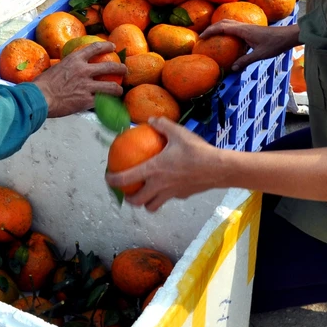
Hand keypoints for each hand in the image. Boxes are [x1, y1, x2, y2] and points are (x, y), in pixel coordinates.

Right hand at [32, 41, 125, 117]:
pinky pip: (102, 101)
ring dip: (118, 88)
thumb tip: (70, 68)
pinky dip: (107, 103)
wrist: (39, 98)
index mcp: (74, 60)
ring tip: (120, 90)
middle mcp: (83, 70)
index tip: (113, 46)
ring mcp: (86, 86)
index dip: (106, 46)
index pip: (94, 48)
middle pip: (109, 66)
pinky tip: (110, 104)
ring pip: (110, 86)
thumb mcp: (56, 68)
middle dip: (120, 68)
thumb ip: (67, 67)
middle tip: (124, 69)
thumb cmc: (42, 84)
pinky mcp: (86, 101)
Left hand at [105, 117, 231, 211]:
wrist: (219, 168)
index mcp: (153, 170)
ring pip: (152, 206)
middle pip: (137, 201)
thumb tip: (151, 119)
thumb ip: (162, 125)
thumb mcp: (178, 133)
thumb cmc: (197, 150)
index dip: (113, 180)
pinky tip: (168, 185)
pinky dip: (164, 196)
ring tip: (145, 193)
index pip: (126, 179)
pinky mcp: (182, 196)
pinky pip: (168, 199)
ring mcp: (171, 194)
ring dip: (146, 202)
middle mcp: (159, 185)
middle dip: (128, 199)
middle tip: (127, 191)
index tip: (108, 177)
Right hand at [201, 21, 299, 71]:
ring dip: (219, 28)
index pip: (222, 27)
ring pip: (229, 23)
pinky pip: (235, 27)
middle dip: (211, 28)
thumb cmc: (275, 44)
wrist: (288, 35)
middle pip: (223, 23)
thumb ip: (245, 61)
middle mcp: (243, 26)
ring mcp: (247, 27)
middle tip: (203, 37)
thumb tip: (232, 68)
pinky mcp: (251, 29)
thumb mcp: (260, 55)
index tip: (201, 37)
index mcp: (243, 30)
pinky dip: (227, 31)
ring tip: (212, 37)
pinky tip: (228, 40)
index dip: (210, 31)